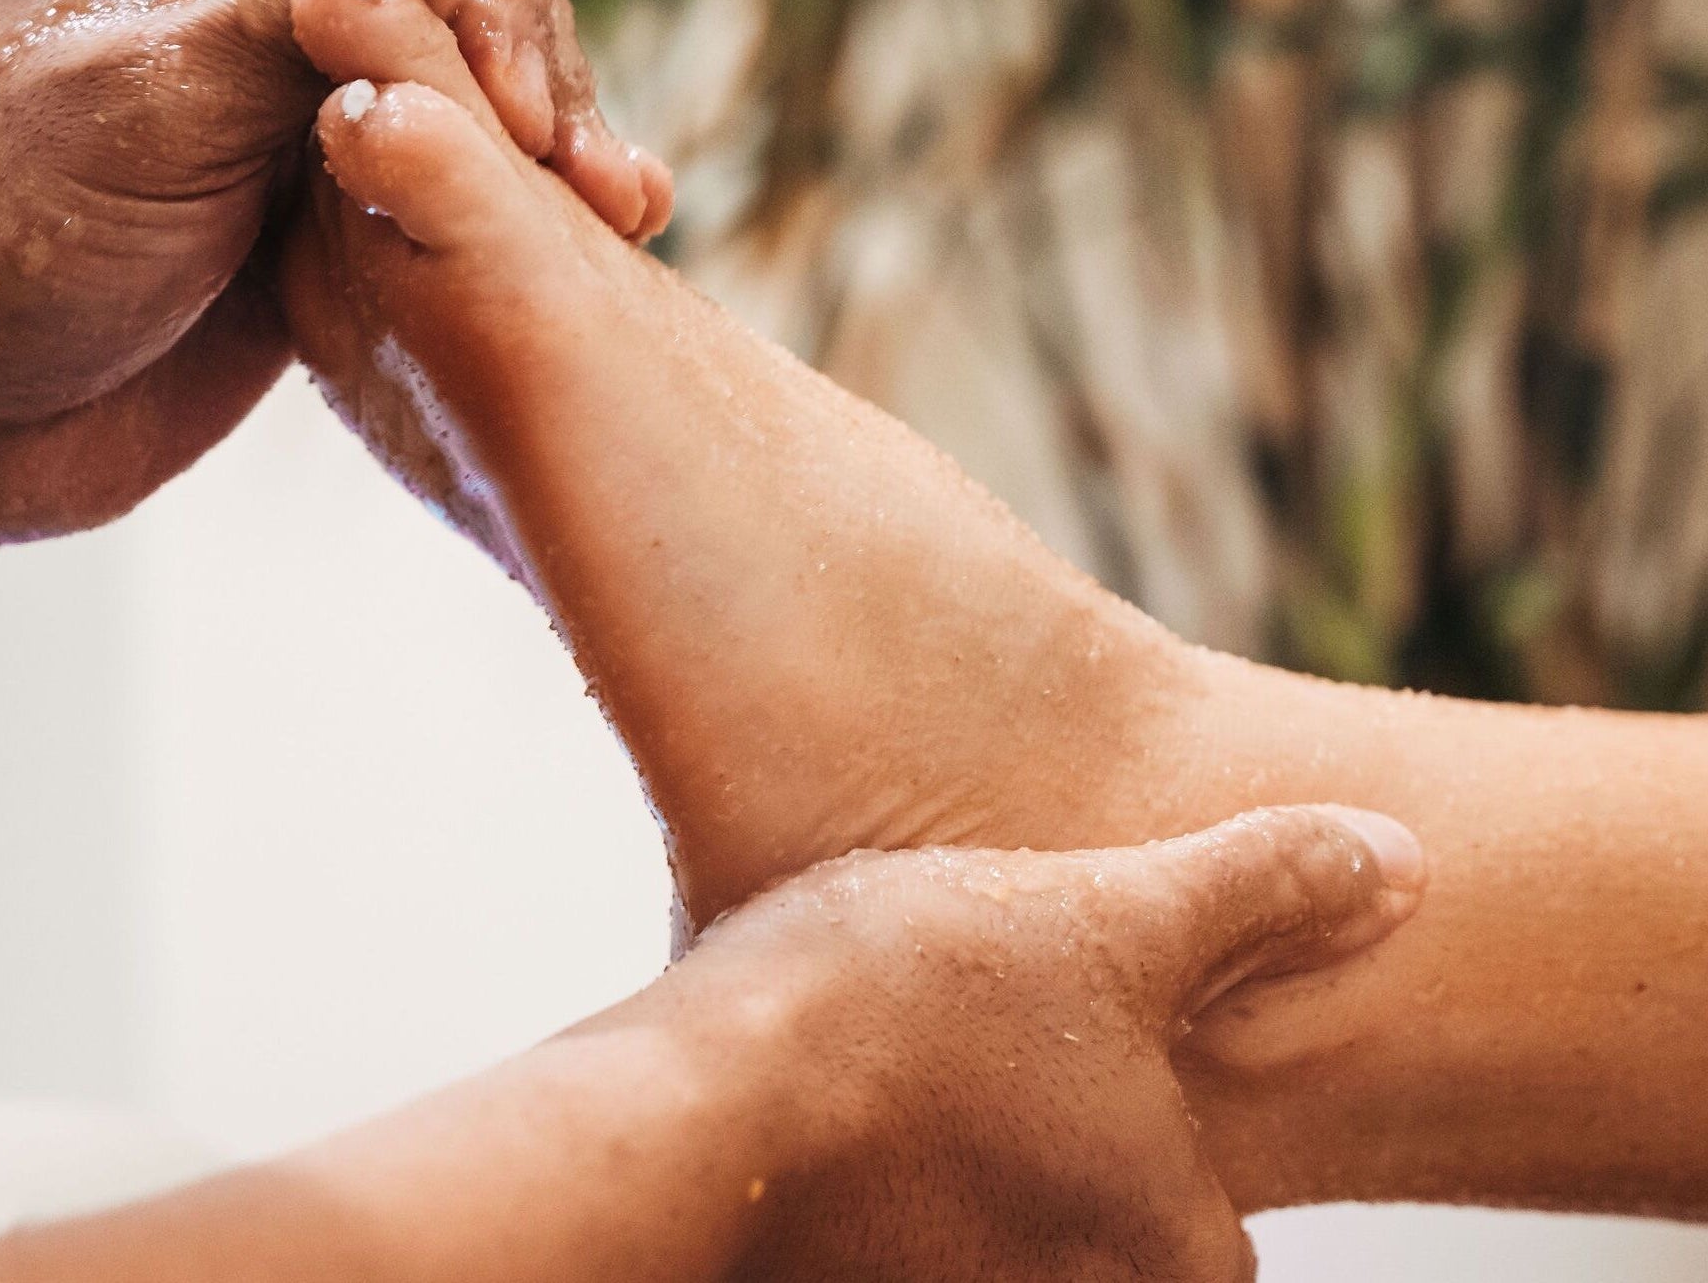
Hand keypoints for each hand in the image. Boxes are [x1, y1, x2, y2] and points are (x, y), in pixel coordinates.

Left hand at [0, 0, 670, 652]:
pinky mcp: (347, 180)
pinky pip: (466, 155)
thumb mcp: (152, 97)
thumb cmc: (0, 236)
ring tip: (606, 196)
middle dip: (519, 38)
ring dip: (551, 115)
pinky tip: (606, 212)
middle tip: (546, 142)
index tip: (490, 53)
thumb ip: (296, 9)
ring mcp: (308, 80)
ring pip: (474, 58)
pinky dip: (535, 184)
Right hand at [680, 804, 1426, 1280]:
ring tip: (892, 1076)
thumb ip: (1259, 894)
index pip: (1209, 1227)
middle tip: (983, 1061)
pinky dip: (875, 1196)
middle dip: (1050, 1158)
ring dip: (957, 1173)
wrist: (702, 1110)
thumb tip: (1400, 860)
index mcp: (1165, 1241)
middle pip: (1095, 1236)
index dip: (1149, 1131)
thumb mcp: (1107, 919)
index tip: (1078, 1062)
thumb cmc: (912, 1011)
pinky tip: (823, 1109)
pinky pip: (894, 1244)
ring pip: (988, 1239)